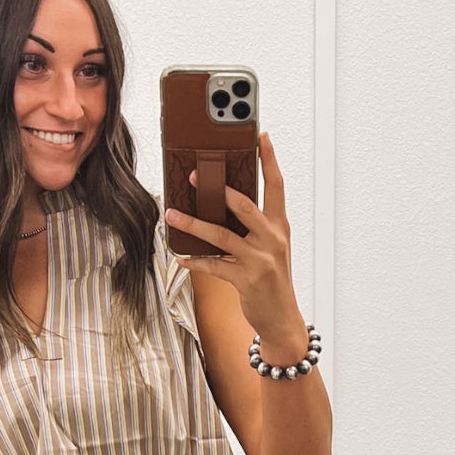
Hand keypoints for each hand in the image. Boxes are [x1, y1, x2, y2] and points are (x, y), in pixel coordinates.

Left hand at [164, 130, 297, 335]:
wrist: (282, 319)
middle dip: (217, 189)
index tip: (261, 135)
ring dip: (193, 224)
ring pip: (221, 235)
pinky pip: (214, 265)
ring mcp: (260, 260)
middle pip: (244, 205)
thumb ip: (253, 227)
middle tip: (193, 177)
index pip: (276, 186)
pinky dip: (195, 261)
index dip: (269, 159)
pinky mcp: (247, 280)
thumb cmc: (271, 280)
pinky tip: (180, 257)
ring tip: (171, 214)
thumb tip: (220, 205)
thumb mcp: (270, 248)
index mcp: (279, 226)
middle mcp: (272, 239)